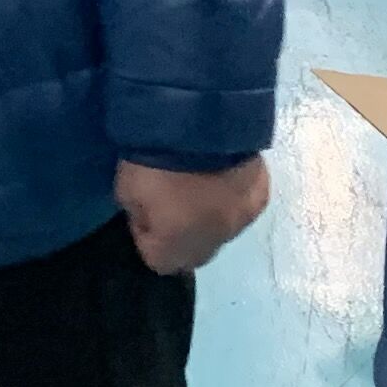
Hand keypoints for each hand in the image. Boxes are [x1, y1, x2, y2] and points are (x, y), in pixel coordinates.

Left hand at [117, 152, 271, 274]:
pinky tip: (222, 171)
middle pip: (194, 252)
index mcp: (177, 250)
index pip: (157, 260)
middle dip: (180, 231)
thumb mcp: (125, 189)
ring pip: (221, 228)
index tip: (143, 209)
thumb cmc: (155, 162)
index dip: (146, 234)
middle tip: (170, 196)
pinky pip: (242, 203)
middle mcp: (214, 245)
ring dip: (208, 213)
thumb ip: (137, 213)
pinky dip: (231, 192)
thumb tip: (149, 218)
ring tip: (197, 179)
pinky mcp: (260, 196)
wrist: (200, 125)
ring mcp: (242, 222)